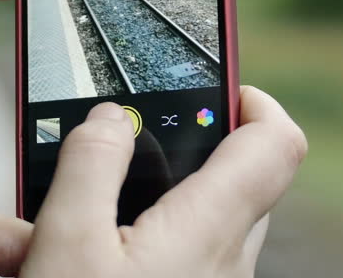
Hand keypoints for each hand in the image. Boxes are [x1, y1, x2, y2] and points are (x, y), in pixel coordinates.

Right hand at [19, 86, 307, 277]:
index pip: (276, 144)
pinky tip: (109, 235)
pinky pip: (195, 249)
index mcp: (208, 230)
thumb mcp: (67, 241)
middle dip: (203, 140)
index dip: (256, 100)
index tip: (219, 82)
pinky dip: (164, 223)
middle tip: (147, 129)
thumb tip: (110, 117)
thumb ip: (91, 164)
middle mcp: (227, 261)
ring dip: (177, 185)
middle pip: (246, 175)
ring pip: (218, 214)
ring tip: (113, 181)